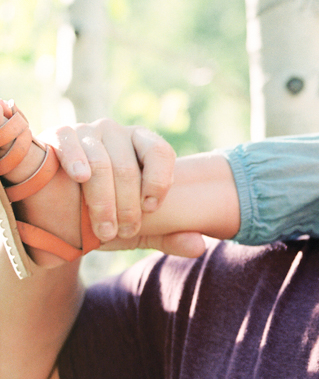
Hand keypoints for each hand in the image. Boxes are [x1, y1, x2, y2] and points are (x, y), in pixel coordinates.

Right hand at [49, 120, 205, 258]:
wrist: (62, 208)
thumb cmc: (110, 213)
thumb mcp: (140, 228)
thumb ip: (170, 236)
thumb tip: (200, 246)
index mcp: (144, 144)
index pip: (160, 152)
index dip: (158, 181)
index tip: (151, 208)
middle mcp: (118, 133)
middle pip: (128, 167)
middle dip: (128, 206)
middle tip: (126, 232)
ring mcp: (88, 131)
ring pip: (101, 163)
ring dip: (103, 201)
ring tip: (104, 231)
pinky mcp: (60, 135)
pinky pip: (70, 144)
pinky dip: (76, 160)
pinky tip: (80, 178)